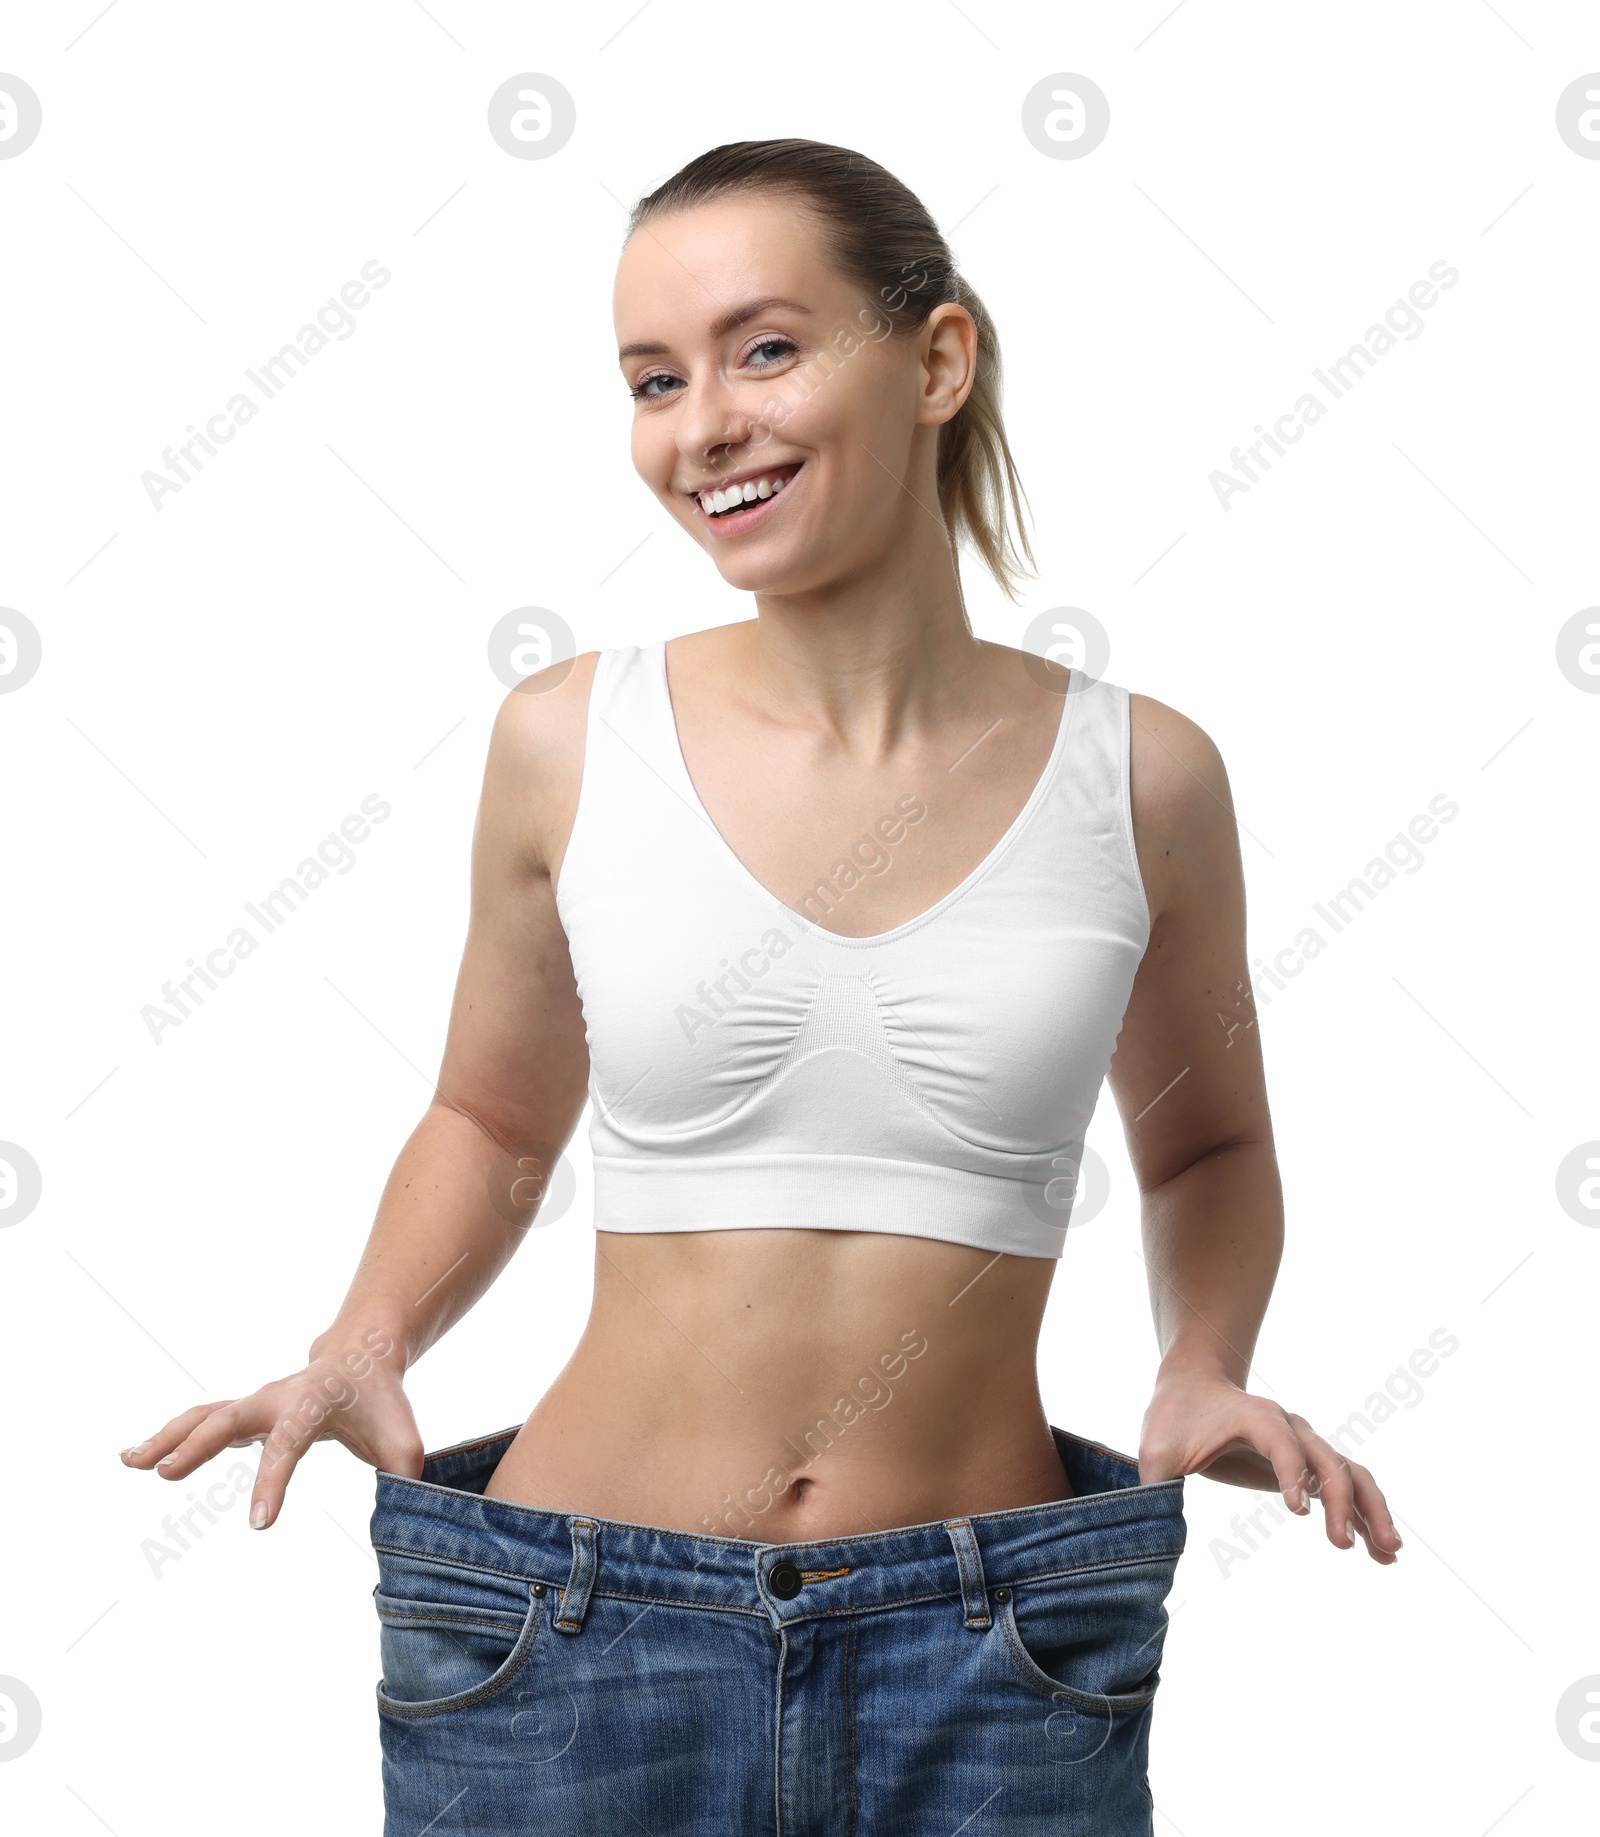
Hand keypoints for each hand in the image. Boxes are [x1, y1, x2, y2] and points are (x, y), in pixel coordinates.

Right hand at [118, 1326, 423, 1529]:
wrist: (363, 1356)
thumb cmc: (382, 1403)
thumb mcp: (404, 1439)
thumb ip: (403, 1478)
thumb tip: (399, 1528)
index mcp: (315, 1404)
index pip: (288, 1443)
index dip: (272, 1483)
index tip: (258, 1525)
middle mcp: (278, 1398)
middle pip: (231, 1417)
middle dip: (199, 1444)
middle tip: (165, 1474)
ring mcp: (257, 1403)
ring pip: (206, 1415)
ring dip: (168, 1438)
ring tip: (130, 1462)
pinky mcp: (245, 1412)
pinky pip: (201, 1422)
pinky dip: (170, 1437)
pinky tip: (134, 1459)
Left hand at [1138, 1366, 1400, 1564]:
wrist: (1193, 1386)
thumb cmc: (1174, 1417)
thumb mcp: (1156, 1450)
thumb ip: (1155, 1486)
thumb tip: (1152, 1537)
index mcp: (1256, 1417)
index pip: (1283, 1444)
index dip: (1293, 1473)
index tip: (1298, 1511)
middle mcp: (1291, 1427)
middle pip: (1330, 1461)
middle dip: (1344, 1501)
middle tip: (1342, 1545)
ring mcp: (1305, 1445)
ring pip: (1352, 1473)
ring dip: (1372, 1510)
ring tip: (1389, 1554)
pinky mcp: (1308, 1464)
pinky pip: (1348, 1486)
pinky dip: (1367, 1515)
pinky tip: (1381, 1552)